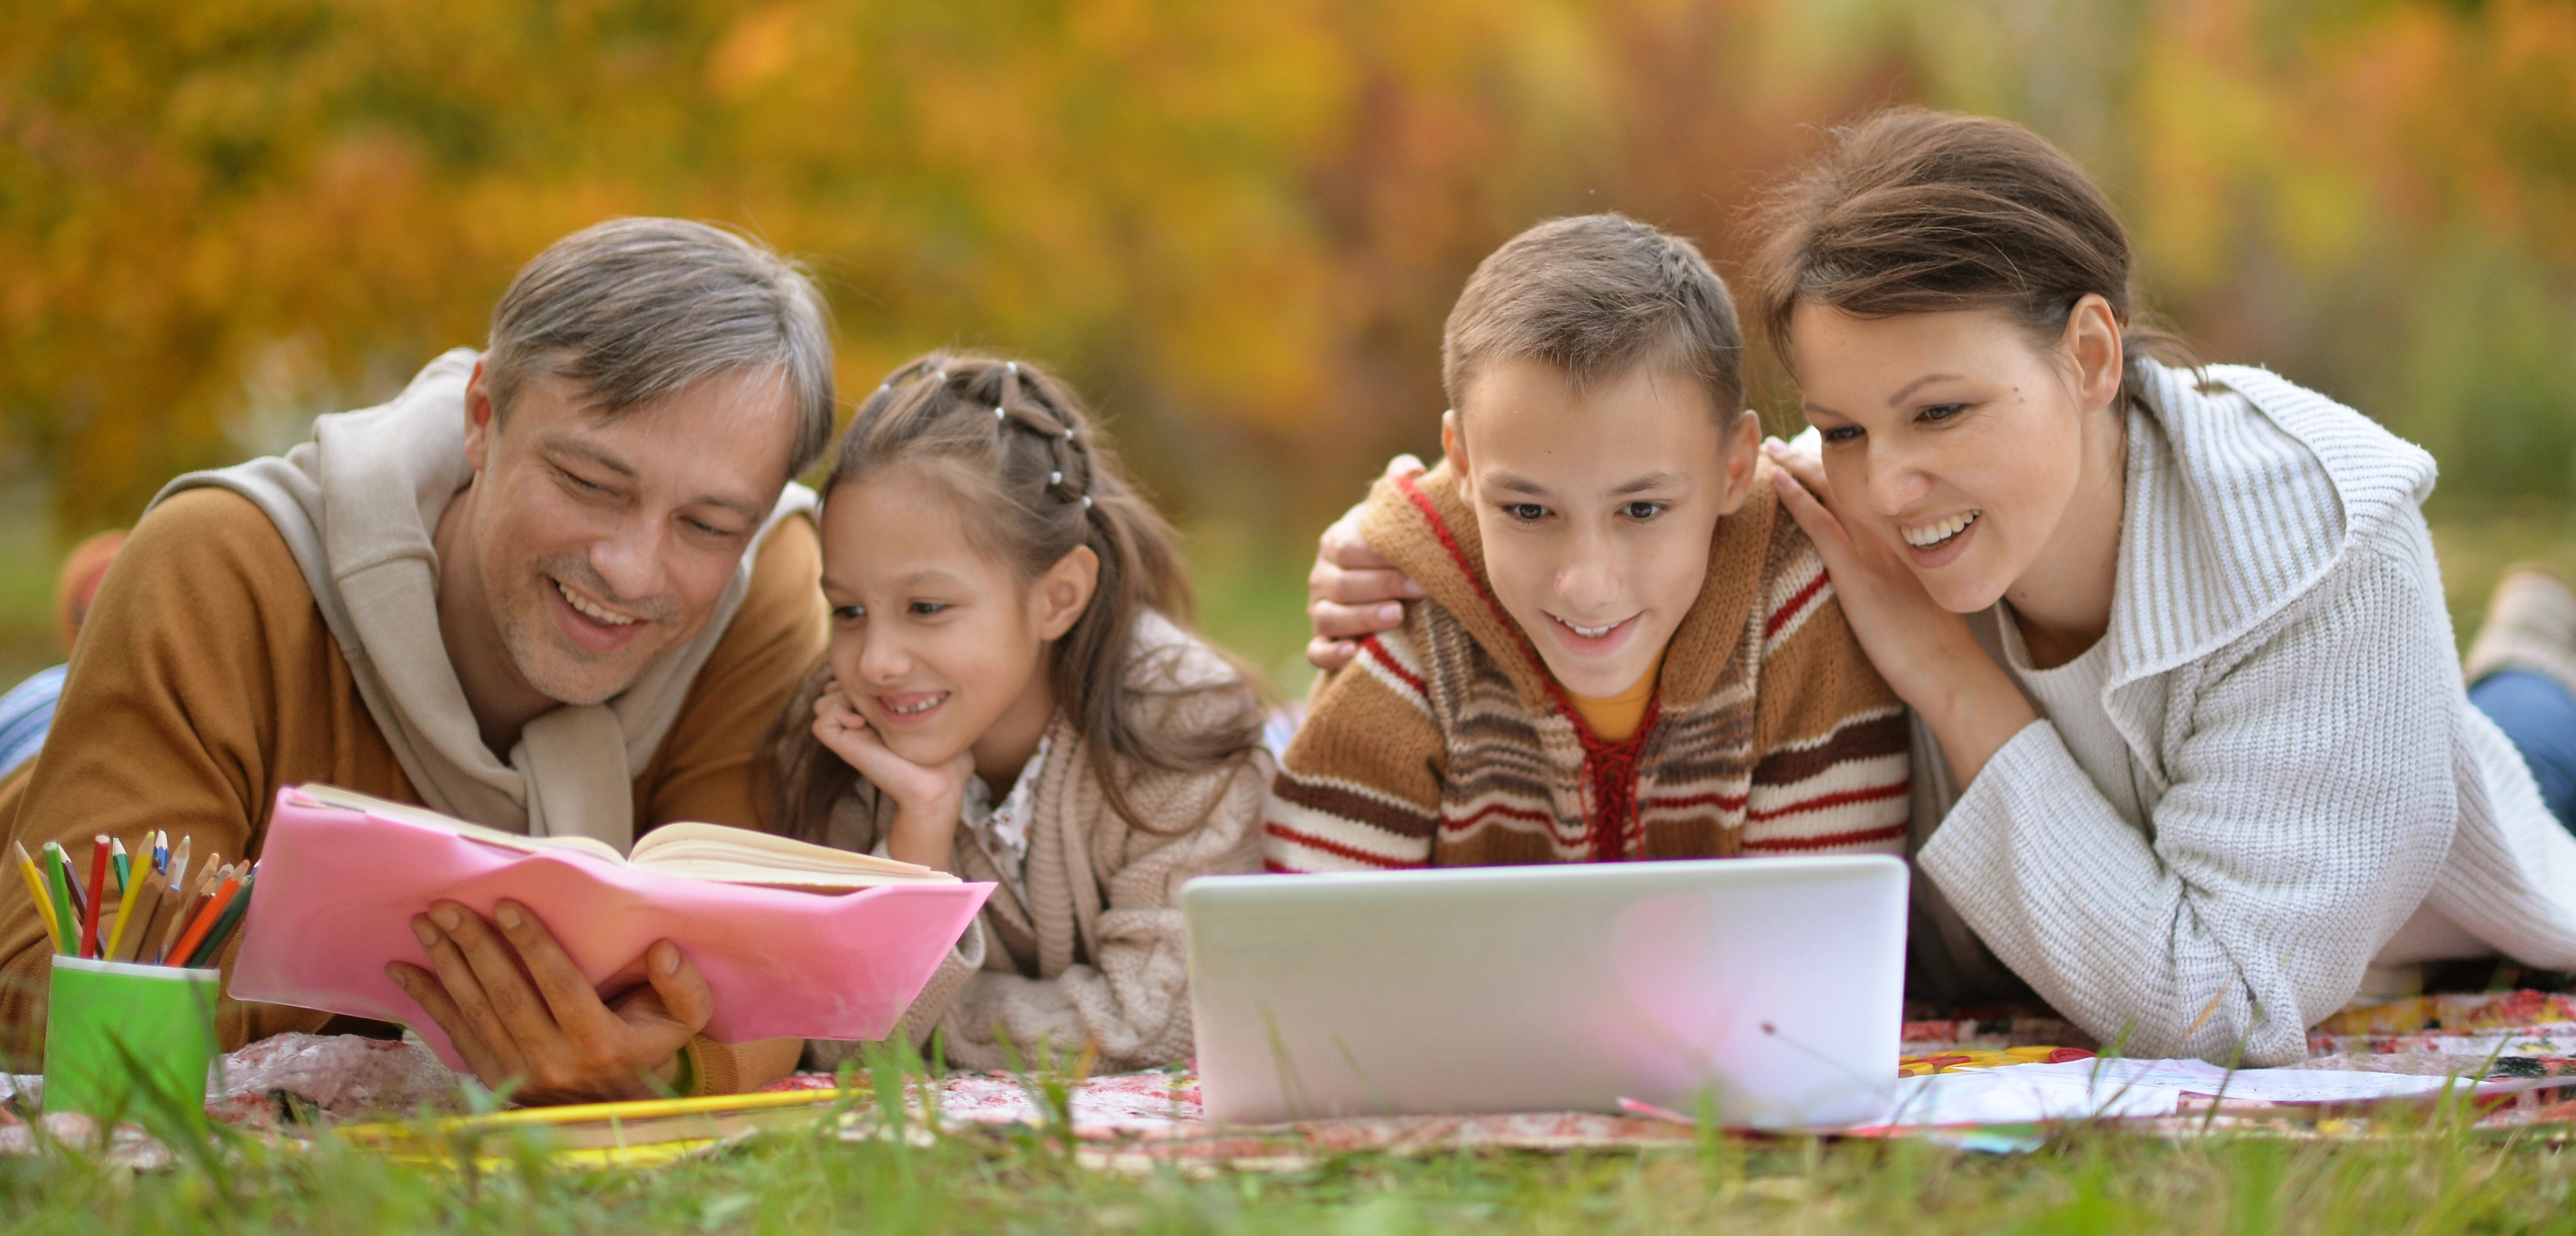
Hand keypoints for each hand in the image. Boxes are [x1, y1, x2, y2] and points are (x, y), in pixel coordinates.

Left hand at [386, 900, 710, 1104]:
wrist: (620, 1108)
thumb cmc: (650, 1046)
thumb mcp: (684, 1018)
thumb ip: (682, 985)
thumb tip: (662, 950)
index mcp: (601, 1043)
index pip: (560, 985)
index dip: (531, 944)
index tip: (504, 905)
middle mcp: (554, 1062)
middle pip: (507, 996)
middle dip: (474, 946)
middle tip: (448, 905)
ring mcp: (519, 1075)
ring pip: (476, 1012)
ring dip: (446, 964)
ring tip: (425, 923)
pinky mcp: (494, 1080)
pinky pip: (454, 1035)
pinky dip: (426, 1000)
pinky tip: (402, 969)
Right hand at [812, 682, 973, 869]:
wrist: (939, 786)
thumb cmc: (947, 757)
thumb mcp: (937, 719)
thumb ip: (924, 700)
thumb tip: (914, 682)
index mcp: (880, 716)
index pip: (852, 683)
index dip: (864, 678)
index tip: (891, 687)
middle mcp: (862, 724)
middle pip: (834, 689)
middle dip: (852, 683)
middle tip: (879, 697)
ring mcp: (852, 736)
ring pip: (823, 703)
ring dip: (844, 696)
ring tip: (870, 711)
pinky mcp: (845, 747)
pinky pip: (821, 722)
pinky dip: (837, 714)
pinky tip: (862, 723)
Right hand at [1306, 453, 1428, 670]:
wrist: (1383, 586)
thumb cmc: (1392, 548)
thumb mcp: (1395, 517)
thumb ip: (1401, 489)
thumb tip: (1411, 469)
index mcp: (1337, 543)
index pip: (1350, 547)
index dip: (1382, 556)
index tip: (1419, 563)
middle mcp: (1322, 576)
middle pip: (1343, 583)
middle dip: (1381, 586)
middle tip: (1420, 590)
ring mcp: (1319, 611)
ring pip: (1329, 618)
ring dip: (1361, 618)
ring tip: (1396, 617)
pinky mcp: (1322, 642)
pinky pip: (1317, 652)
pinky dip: (1331, 654)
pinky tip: (1353, 654)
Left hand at [1763, 438, 2036, 783]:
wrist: (1949, 669)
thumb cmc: (1938, 641)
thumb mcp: (1925, 588)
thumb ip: (1903, 566)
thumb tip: (1886, 565)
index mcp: (1912, 533)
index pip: (1873, 486)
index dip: (1843, 464)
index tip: (1818, 448)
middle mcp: (1895, 531)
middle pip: (1850, 479)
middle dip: (1814, 455)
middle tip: (1780, 440)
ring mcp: (1875, 549)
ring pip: (1832, 492)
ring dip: (1797, 466)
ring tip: (1769, 448)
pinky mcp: (1857, 573)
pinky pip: (1822, 525)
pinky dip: (1798, 499)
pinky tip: (1777, 481)